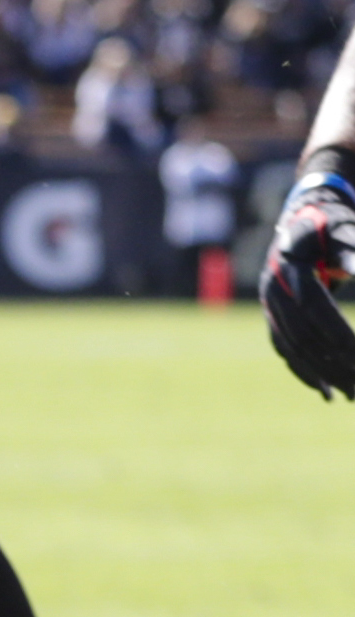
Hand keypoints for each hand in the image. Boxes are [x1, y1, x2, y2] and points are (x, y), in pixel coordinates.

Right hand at [262, 171, 354, 397]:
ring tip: (348, 396)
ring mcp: (269, 307)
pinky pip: (286, 350)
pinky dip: (304, 372)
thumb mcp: (343, 232)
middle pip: (303, 336)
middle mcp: (274, 291)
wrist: (300, 220)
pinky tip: (323, 391)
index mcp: (291, 269)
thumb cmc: (328, 226)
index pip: (315, 309)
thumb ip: (351, 251)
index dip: (338, 333)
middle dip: (333, 363)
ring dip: (321, 375)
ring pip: (293, 348)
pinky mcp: (272, 317)